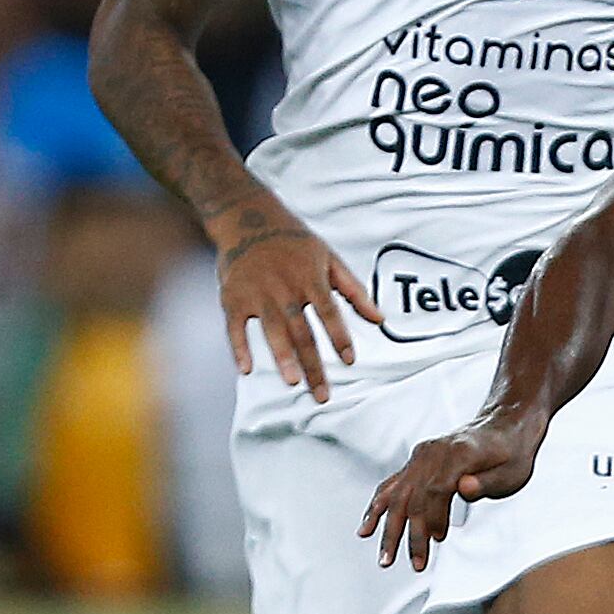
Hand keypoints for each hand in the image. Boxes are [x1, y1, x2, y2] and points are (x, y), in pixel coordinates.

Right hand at [214, 206, 378, 401]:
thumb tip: (380, 319)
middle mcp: (285, 288)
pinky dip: (239, 347)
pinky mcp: (233, 298)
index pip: (329, 313)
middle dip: (314, 365)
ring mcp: (257, 294)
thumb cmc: (295, 242)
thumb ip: (355, 290)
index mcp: (311, 279)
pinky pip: (235, 327)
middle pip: (303, 332)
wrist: (248, 218)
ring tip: (293, 382)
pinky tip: (246, 370)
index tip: (350, 361)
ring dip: (282, 357)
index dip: (340, 337)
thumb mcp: (330, 259)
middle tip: (323, 395)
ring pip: (272, 330)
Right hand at [361, 413, 545, 567]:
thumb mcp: (513, 471)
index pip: (435, 490)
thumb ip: (487, 483)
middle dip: (406, 533)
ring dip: (388, 527)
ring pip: (397, 493)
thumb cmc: (512, 452)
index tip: (436, 540)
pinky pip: (392, 484)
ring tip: (385, 558)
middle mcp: (434, 453)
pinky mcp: (418, 460)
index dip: (432, 518)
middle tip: (410, 564)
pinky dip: (378, 507)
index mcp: (458, 454)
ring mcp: (423, 455)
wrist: (505, 423)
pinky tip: (367, 528)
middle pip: (411, 495)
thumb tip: (464, 489)